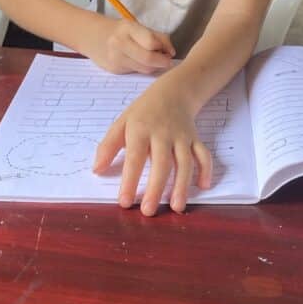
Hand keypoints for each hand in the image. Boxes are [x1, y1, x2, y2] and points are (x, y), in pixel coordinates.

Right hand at [86, 17, 174, 74]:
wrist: (91, 36)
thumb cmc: (119, 30)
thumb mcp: (136, 26)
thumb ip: (156, 36)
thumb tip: (171, 52)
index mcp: (127, 28)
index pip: (152, 43)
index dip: (165, 48)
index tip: (169, 50)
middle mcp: (119, 44)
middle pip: (148, 59)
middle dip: (162, 62)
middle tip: (167, 60)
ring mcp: (116, 59)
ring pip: (144, 69)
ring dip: (155, 67)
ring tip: (156, 60)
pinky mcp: (115, 70)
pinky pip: (136, 72)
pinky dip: (144, 68)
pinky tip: (142, 62)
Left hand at [93, 81, 212, 214]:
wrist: (172, 92)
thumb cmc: (143, 112)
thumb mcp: (121, 122)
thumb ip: (107, 146)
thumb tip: (97, 170)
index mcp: (141, 129)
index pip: (135, 157)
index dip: (130, 180)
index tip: (124, 202)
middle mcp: (163, 133)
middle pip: (162, 163)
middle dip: (156, 188)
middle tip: (149, 211)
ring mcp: (181, 136)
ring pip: (185, 161)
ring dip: (182, 185)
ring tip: (177, 207)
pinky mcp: (195, 138)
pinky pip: (203, 154)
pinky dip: (206, 169)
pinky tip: (204, 186)